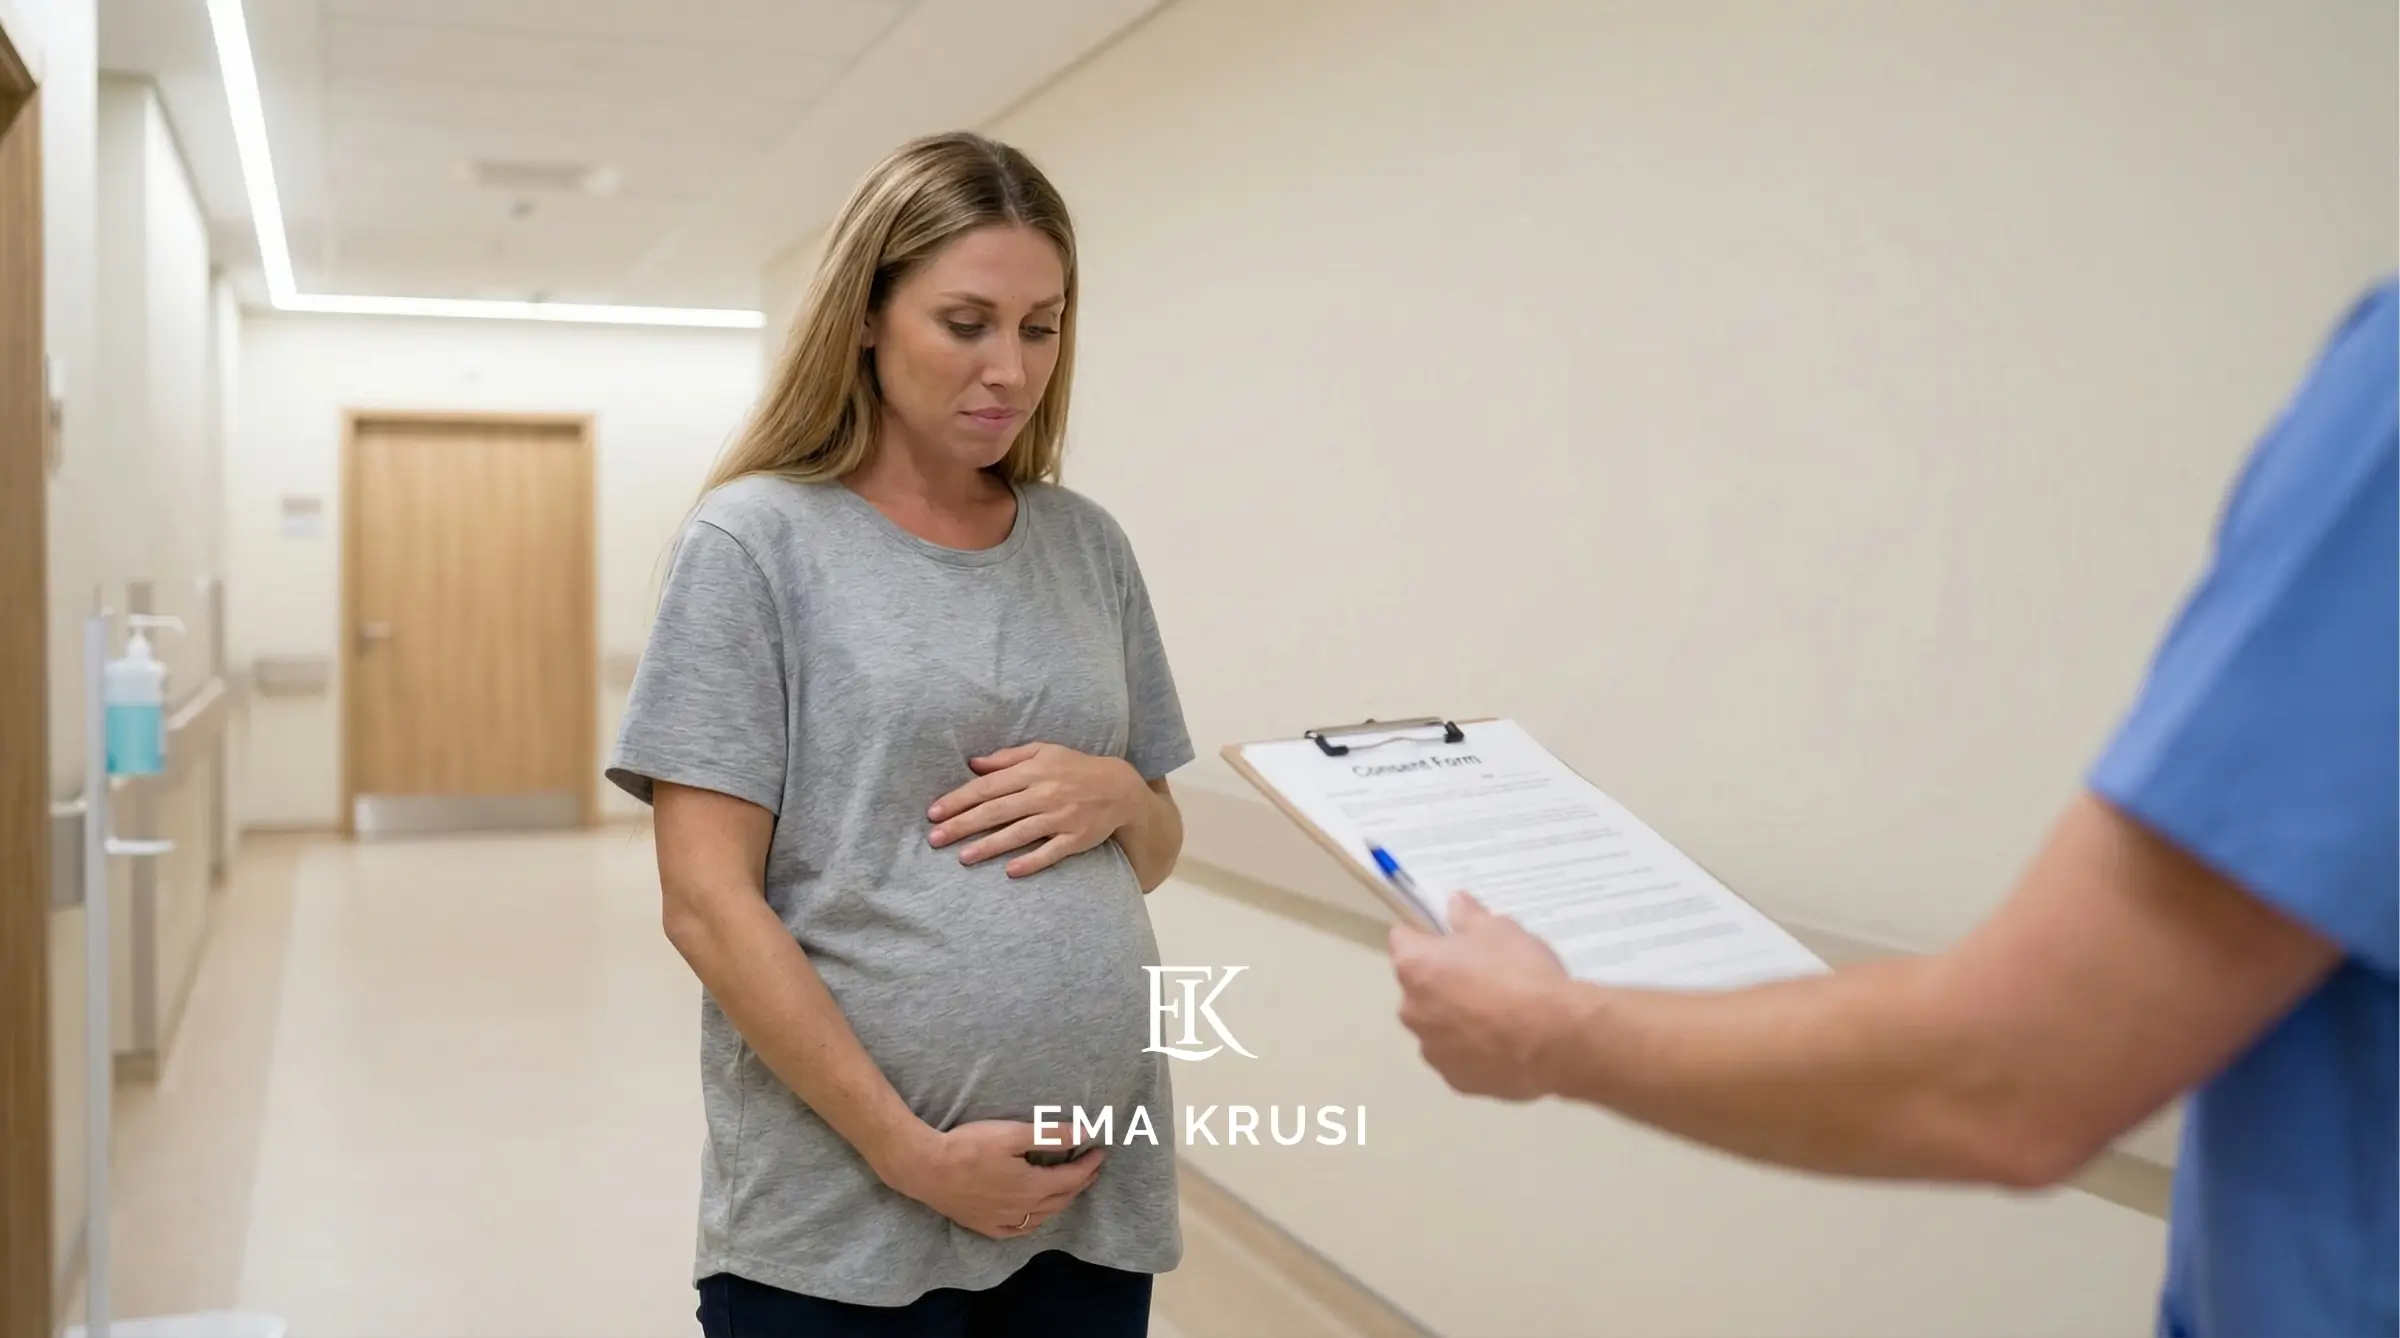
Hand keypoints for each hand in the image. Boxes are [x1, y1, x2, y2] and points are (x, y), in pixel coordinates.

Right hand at [883, 1119, 1108, 1238]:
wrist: (926, 1168)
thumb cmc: (969, 1146)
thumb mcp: (1013, 1134)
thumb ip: (1051, 1136)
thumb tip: (1085, 1133)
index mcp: (1033, 1186)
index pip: (1071, 1177)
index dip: (1088, 1164)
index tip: (1100, 1150)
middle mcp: (1022, 1209)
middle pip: (1061, 1199)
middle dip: (1080, 1182)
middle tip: (1092, 1168)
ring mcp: (1003, 1221)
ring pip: (1042, 1216)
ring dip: (1061, 1201)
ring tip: (1069, 1189)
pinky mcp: (984, 1226)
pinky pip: (1017, 1231)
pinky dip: (1033, 1221)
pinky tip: (1033, 1216)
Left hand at [928, 743, 1144, 877]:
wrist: (1119, 788)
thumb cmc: (1074, 768)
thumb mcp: (1043, 752)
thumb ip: (1007, 758)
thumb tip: (973, 764)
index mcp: (1033, 771)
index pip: (988, 787)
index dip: (959, 800)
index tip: (934, 813)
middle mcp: (1044, 794)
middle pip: (997, 811)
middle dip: (963, 825)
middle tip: (936, 839)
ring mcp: (1061, 818)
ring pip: (1019, 833)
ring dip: (989, 846)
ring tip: (963, 857)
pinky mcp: (1076, 838)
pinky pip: (1051, 852)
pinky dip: (1031, 862)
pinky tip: (1010, 871)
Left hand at [1389, 892, 1572, 1100]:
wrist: (1556, 1039)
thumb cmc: (1521, 974)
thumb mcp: (1501, 930)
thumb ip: (1469, 915)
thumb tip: (1453, 901)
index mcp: (1415, 967)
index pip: (1403, 939)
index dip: (1427, 935)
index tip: (1453, 938)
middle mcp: (1411, 1010)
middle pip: (1419, 987)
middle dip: (1443, 981)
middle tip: (1486, 977)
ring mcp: (1432, 1050)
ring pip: (1438, 1026)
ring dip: (1457, 1019)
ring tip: (1502, 1017)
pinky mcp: (1455, 1081)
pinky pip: (1459, 1058)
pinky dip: (1474, 1051)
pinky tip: (1507, 1046)